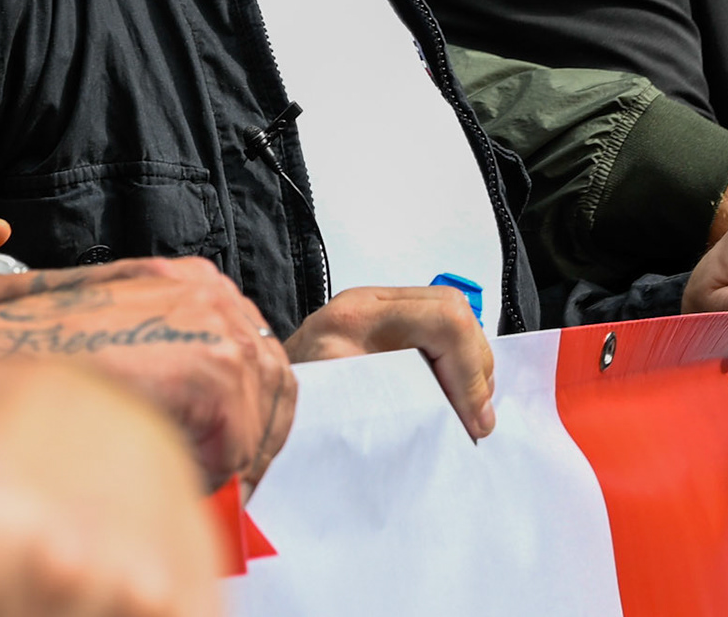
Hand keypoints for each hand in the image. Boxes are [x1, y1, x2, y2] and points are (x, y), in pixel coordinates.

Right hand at [0, 257, 296, 489]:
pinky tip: (162, 472)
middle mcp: (210, 291)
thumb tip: (213, 430)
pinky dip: (208, 470)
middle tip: (224, 487)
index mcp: (188, 281)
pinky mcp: (212, 363)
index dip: (249, 415)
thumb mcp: (112, 341)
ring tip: (182, 482)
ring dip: (229, 458)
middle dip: (253, 439)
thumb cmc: (26, 358)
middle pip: (275, 380)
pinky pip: (240, 441)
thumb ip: (167, 366)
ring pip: (261, 415)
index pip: (257, 353)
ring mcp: (215, 321)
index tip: (232, 460)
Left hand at [286, 285, 494, 441]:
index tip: (474, 420)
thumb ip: (406, 410)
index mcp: (355, 320)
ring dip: (467, 365)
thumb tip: (470, 425)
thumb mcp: (342, 418)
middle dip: (475, 367)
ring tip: (462, 411)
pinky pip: (432, 324)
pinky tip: (446, 395)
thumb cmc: (287, 417)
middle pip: (455, 310)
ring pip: (449, 314)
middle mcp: (364, 302)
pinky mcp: (374, 319)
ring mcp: (370, 305)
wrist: (251, 404)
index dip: (471, 372)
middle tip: (474, 420)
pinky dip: (451, 359)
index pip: (444, 319)